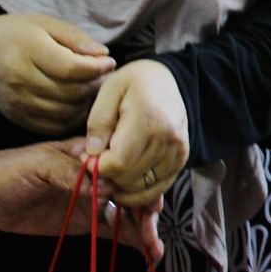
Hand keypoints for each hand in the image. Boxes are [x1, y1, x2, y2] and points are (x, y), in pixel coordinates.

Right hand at [0, 14, 114, 133]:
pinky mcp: (17, 117)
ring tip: (91, 90)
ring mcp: (18, 103)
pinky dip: (70, 119)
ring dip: (85, 105)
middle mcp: (21, 80)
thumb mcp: (44, 23)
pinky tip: (77, 105)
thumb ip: (75, 38)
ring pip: (64, 113)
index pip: (70, 69)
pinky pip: (52, 127)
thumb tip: (103, 55)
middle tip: (104, 78)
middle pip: (70, 93)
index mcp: (29, 51)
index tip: (109, 62)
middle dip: (94, 87)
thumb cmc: (15, 34)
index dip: (96, 68)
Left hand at [0, 140, 164, 258]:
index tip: (151, 205)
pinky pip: (112, 230)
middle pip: (133, 193)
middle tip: (153, 235)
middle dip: (147, 213)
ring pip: (127, 214)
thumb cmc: (11, 169)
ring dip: (143, 230)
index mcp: (93, 156)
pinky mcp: (85, 222)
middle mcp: (100, 177)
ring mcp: (94, 201)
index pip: (126, 167)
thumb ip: (70, 173)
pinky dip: (130, 240)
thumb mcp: (39, 165)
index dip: (141, 185)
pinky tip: (145, 252)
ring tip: (154, 251)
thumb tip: (106, 187)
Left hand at [86, 59, 188, 207]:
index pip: (118, 163)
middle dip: (107, 177)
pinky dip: (140, 192)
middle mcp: (168, 137)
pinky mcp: (183, 158)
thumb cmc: (133, 82)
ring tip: (112, 169)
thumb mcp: (108, 91)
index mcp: (148, 118)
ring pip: (143, 188)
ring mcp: (179, 149)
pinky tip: (127, 181)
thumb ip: (97, 124)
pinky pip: (159, 188)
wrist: (165, 78)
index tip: (87, 157)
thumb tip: (90, 156)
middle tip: (98, 162)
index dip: (96, 167)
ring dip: (122, 186)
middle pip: (129, 179)